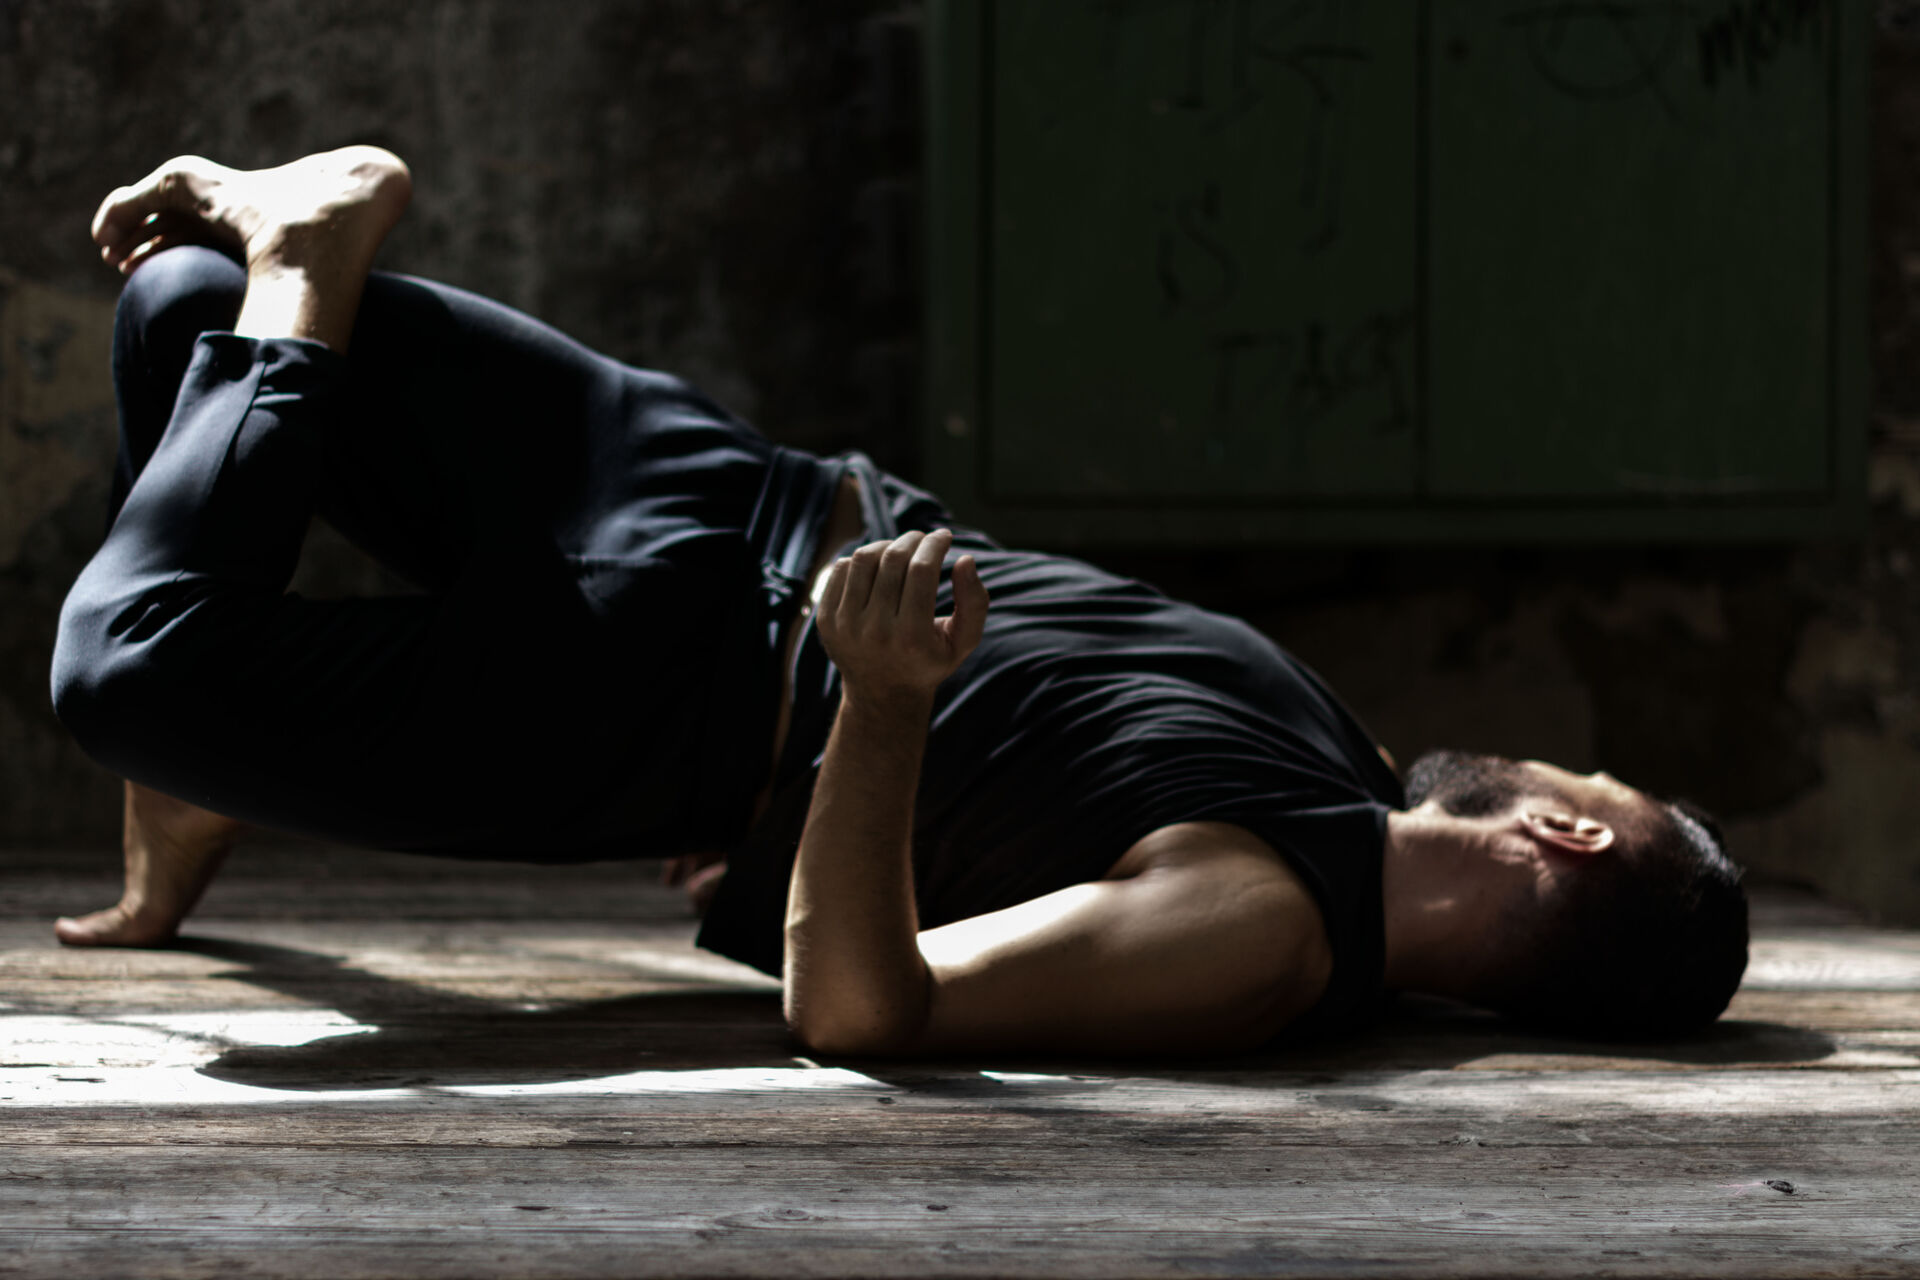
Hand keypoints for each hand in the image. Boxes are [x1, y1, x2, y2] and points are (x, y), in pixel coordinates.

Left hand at [815, 528, 988, 704]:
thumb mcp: (962, 640)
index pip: (922, 570)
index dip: (935, 545)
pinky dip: (863, 559)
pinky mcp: (825, 621)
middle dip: (913, 540)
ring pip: (865, 558)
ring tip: (901, 550)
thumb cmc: (929, 660)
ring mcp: (844, 626)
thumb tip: (965, 560)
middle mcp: (875, 632)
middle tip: (924, 539)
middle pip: (894, 560)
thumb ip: (974, 602)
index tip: (945, 536)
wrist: (882, 693)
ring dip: (887, 544)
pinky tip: (879, 566)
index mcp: (911, 638)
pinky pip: (842, 569)